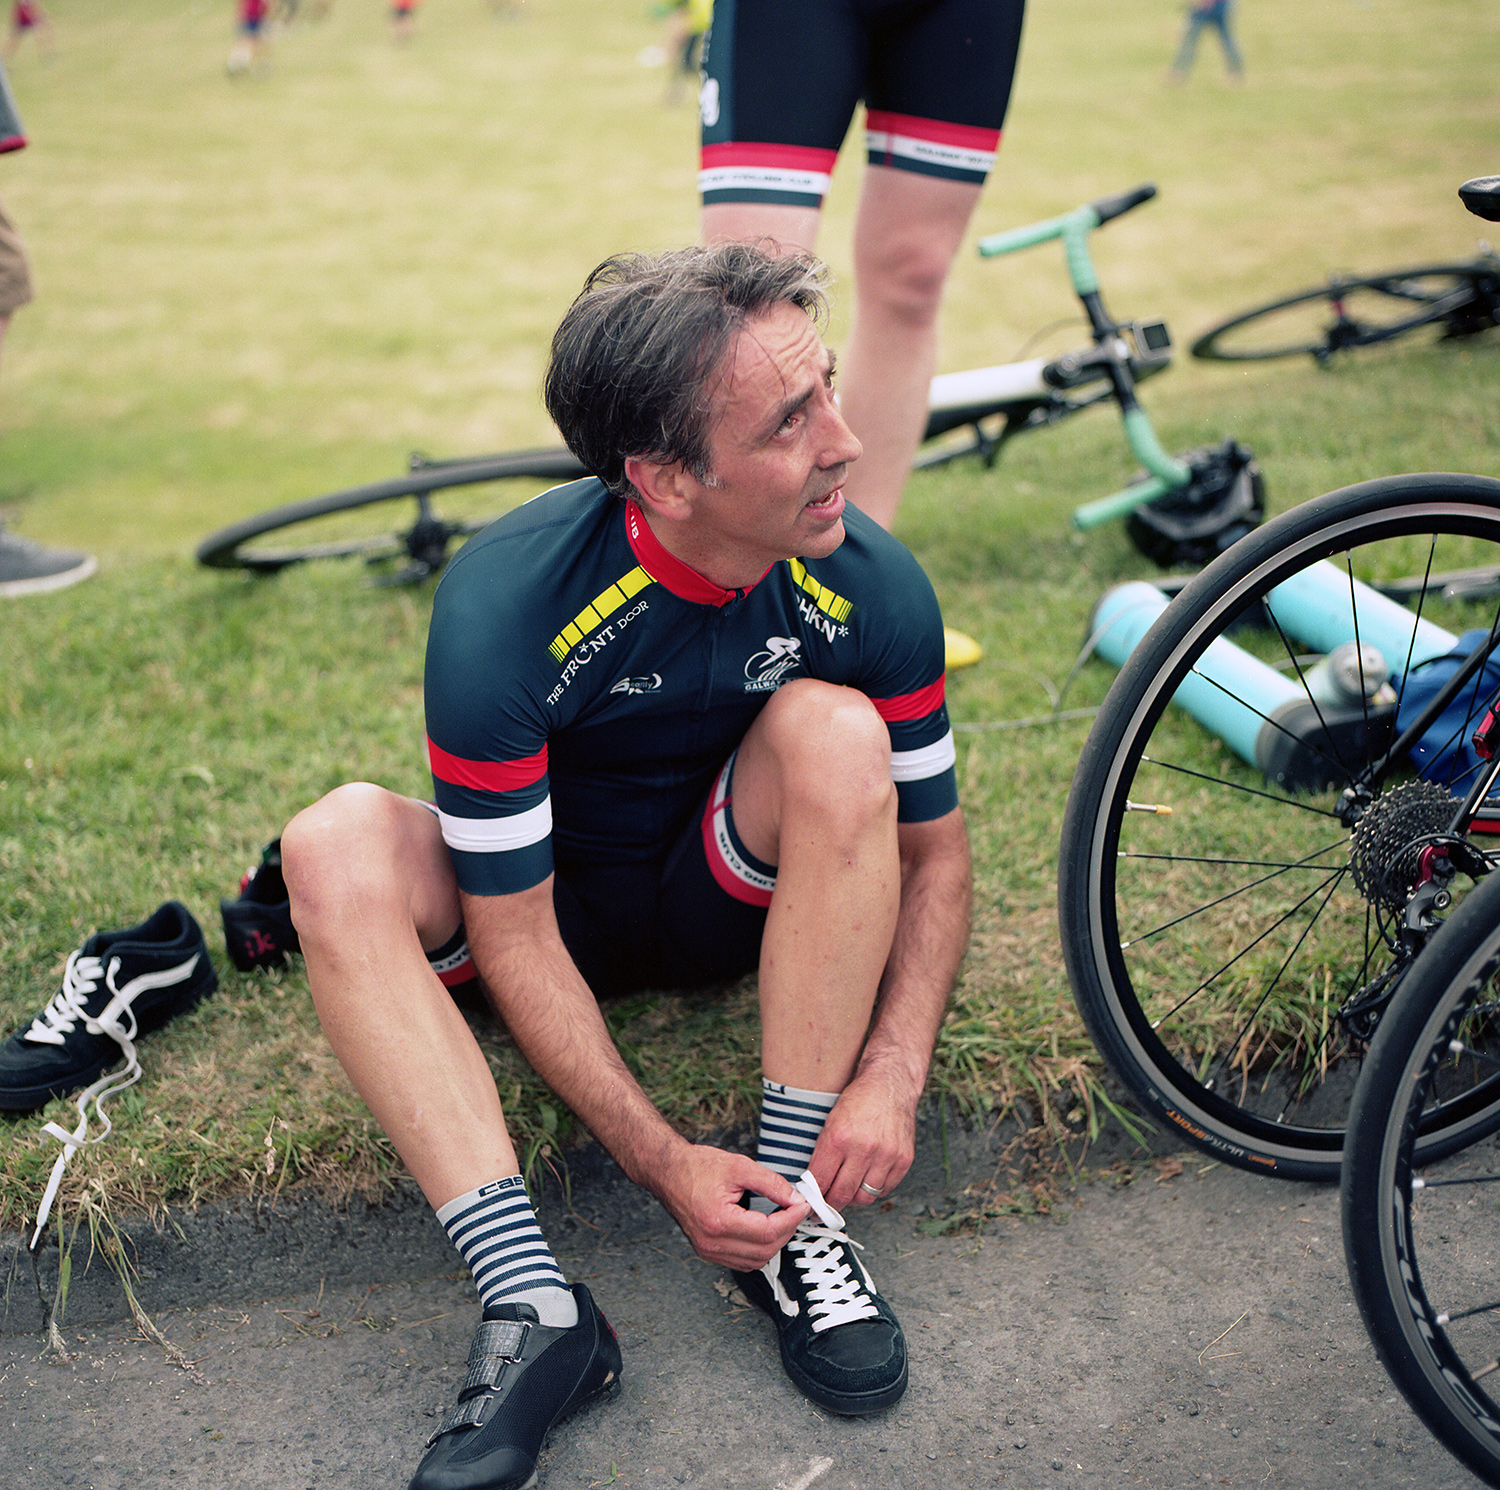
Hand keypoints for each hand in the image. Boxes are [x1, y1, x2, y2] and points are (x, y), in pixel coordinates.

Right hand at [653, 1143, 810, 1270]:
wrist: (668, 1172)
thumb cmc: (698, 1166)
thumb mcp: (739, 1166)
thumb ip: (770, 1183)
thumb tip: (794, 1198)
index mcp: (718, 1221)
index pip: (766, 1231)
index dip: (790, 1219)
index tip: (802, 1205)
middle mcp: (711, 1242)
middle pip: (764, 1250)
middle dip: (786, 1231)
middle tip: (795, 1210)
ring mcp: (708, 1251)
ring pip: (755, 1261)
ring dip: (774, 1243)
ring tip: (783, 1219)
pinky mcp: (708, 1252)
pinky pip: (742, 1262)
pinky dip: (759, 1250)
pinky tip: (764, 1230)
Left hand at [808, 1067, 916, 1210]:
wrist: (890, 1084)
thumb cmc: (858, 1102)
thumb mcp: (830, 1122)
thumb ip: (823, 1155)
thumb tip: (815, 1186)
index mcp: (839, 1137)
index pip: (821, 1181)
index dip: (814, 1198)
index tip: (810, 1205)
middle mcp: (864, 1147)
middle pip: (843, 1194)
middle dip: (831, 1205)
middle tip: (826, 1206)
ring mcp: (886, 1155)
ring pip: (865, 1197)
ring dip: (854, 1198)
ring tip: (848, 1190)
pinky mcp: (904, 1159)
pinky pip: (885, 1189)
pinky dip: (874, 1189)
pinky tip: (867, 1179)